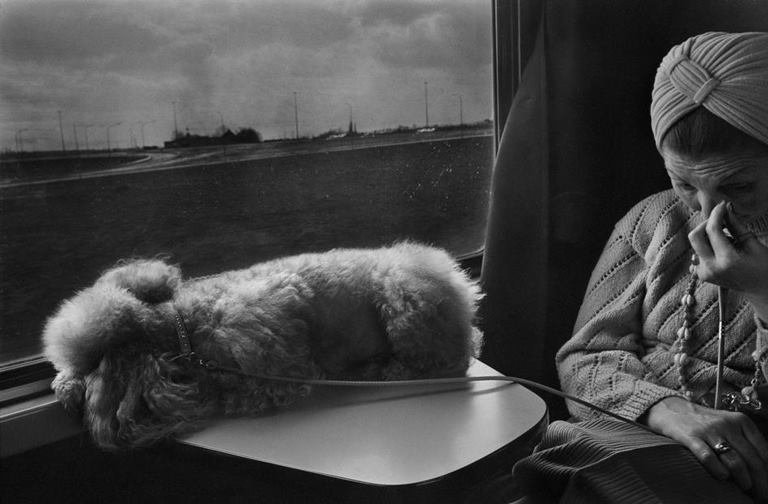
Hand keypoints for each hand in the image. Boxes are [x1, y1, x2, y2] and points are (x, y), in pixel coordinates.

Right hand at [644, 396, 767, 498]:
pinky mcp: (691, 436)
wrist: (671, 408)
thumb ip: (745, 441)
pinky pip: (708, 458)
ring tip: (745, 488)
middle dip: (759, 481)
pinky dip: (718, 471)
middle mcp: (727, 424)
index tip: (767, 485)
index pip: (763, 452)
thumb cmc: (704, 422)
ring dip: (743, 480)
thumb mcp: (728, 424)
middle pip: (752, 459)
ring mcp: (709, 430)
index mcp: (741, 421)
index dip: (767, 472)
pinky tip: (722, 477)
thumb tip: (761, 469)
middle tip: (760, 494)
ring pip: (734, 461)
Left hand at [689, 201, 767, 320]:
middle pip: (695, 237)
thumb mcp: (752, 243)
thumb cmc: (763, 265)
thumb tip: (725, 208)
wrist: (761, 289)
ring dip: (707, 236)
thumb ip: (735, 225)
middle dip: (705, 224)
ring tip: (727, 238)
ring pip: (695, 244)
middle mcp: (711, 268)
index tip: (722, 205)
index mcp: (727, 260)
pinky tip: (721, 249)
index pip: (712, 230)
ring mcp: (703, 273)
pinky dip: (706, 246)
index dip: (716, 214)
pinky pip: (697, 253)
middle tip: (720, 220)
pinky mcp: (700, 275)